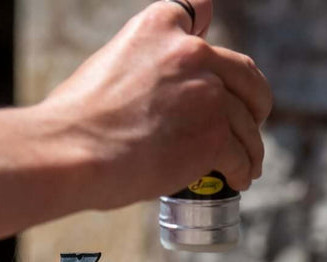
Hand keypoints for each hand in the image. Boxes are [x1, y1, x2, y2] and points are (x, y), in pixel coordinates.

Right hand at [32, 0, 272, 207]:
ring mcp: (207, 95)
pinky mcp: (214, 136)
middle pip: (246, 74)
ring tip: (245, 164)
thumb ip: (144, 61)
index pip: (201, 12)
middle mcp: (191, 53)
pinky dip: (242, 170)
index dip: (209, 41)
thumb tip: (158, 86)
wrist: (72, 150)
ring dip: (250, 146)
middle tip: (249, 123)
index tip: (214, 66)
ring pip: (247, 123)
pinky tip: (236, 179)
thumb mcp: (109, 62)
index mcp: (160, 26)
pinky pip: (241, 156)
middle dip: (254, 101)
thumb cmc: (78, 119)